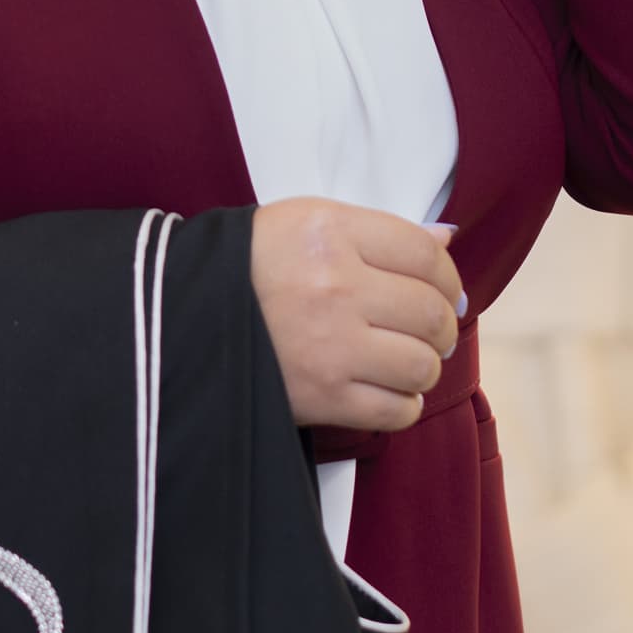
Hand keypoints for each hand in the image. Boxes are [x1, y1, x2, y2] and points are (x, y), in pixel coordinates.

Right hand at [249, 199, 462, 433]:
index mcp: (331, 233)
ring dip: (423, 367)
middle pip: (432, 313)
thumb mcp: (307, 222)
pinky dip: (403, 404)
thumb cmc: (252, 263)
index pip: (425, 255)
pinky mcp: (322, 397)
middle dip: (442, 326)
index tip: (445, 291)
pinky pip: (397, 410)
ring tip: (404, 361)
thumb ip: (378, 231)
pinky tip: (386, 390)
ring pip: (422, 365)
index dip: (448, 277)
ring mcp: (331, 346)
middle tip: (429, 331)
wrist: (184, 312)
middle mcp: (336, 287)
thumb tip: (446, 241)